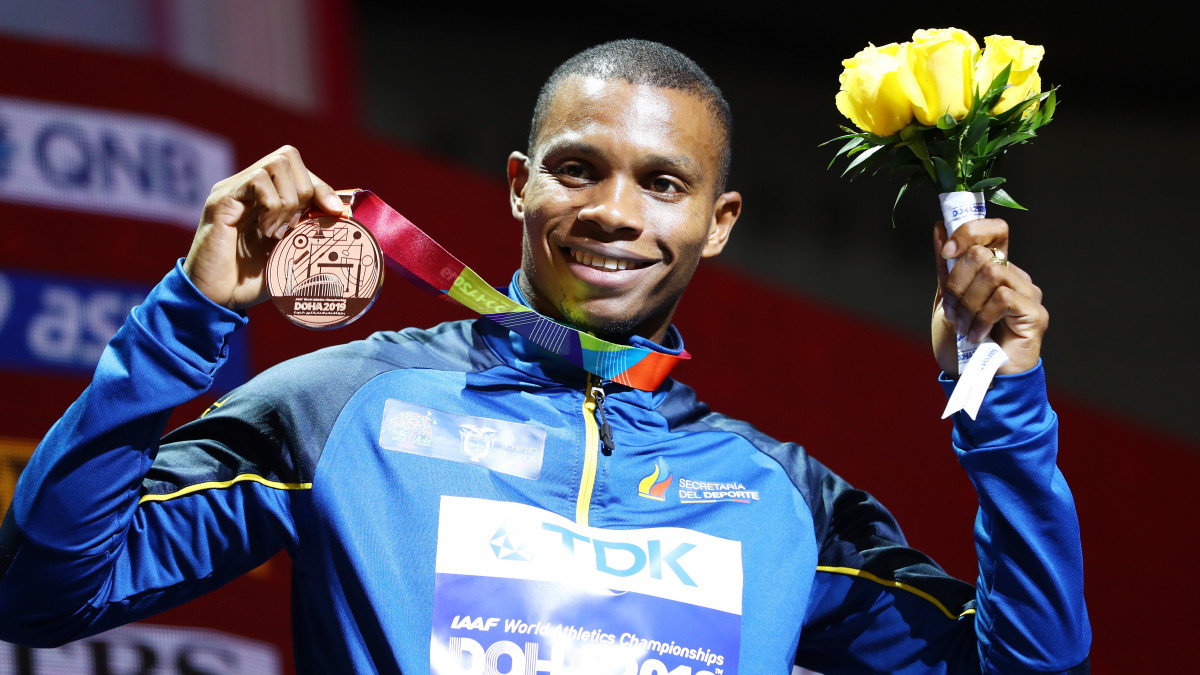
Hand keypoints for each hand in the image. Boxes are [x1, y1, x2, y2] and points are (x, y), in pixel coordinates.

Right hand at [182, 146, 342, 309]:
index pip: (298, 169)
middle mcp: (247, 188)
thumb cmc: (251, 281)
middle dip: (305, 191)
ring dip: (288, 200)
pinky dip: (271, 205)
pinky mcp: (221, 201)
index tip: (335, 213)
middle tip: (294, 226)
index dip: (322, 187)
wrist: (217, 300)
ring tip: (278, 231)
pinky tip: (265, 231)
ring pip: (275, 164)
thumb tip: (344, 215)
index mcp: (264, 197)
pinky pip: (257, 181)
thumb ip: (309, 232)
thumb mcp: (290, 253)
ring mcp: (233, 191)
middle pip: (288, 156)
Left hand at [932, 218, 1047, 375]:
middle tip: (950, 312)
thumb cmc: (962, 344)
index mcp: (995, 270)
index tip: (946, 252)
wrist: (974, 381)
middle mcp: (1016, 277)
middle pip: (983, 253)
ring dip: (967, 303)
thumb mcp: (946, 301)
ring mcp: (1029, 294)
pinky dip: (982, 317)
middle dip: (956, 283)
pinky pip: (1003, 297)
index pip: (994, 230)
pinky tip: (976, 336)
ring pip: (992, 273)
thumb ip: (945, 267)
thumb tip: (939, 227)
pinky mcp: (1035, 314)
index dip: (970, 232)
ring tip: (962, 328)